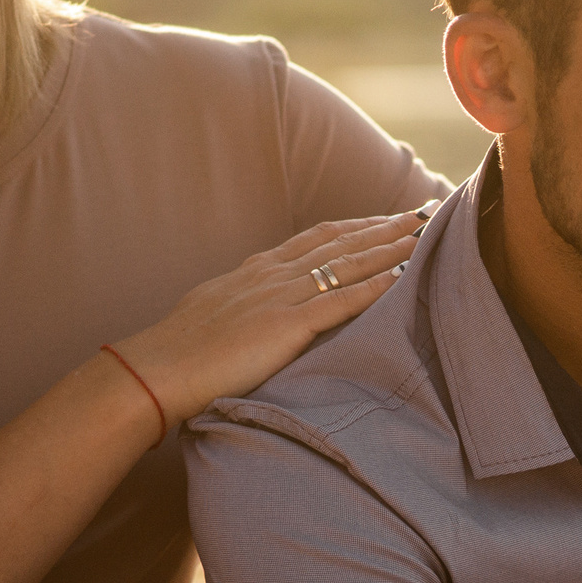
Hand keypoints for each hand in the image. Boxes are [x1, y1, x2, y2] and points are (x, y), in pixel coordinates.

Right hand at [110, 209, 428, 436]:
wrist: (156, 369)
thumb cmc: (180, 352)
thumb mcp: (215, 312)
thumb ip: (244, 304)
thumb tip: (257, 309)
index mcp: (257, 270)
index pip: (318, 238)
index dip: (356, 226)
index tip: (387, 217)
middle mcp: (273, 274)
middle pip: (341, 241)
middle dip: (385, 227)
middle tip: (423, 213)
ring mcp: (280, 297)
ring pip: (347, 264)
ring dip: (389, 248)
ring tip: (424, 235)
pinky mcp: (284, 326)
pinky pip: (339, 302)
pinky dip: (373, 286)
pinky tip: (401, 276)